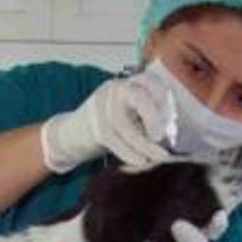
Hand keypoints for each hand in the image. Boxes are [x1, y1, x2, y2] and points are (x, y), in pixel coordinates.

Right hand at [40, 74, 173, 173]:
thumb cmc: (108, 127)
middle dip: (154, 117)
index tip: (173, 114)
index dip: (162, 94)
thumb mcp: (128, 116)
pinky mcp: (93, 127)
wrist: (69, 135)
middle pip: (137, 98)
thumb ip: (147, 119)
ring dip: (144, 145)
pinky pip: (114, 140)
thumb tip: (172, 134)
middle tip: (163, 138)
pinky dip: (130, 153)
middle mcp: (113, 90)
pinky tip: (141, 162)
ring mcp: (101, 107)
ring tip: (159, 157)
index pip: (146, 79)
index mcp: (126, 84)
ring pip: (126, 125)